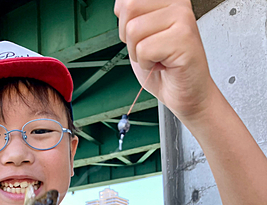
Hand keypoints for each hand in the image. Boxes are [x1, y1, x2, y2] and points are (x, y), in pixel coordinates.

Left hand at [114, 0, 215, 120]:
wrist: (186, 94)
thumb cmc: (165, 69)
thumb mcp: (139, 37)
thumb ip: (130, 16)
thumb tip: (119, 4)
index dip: (124, 24)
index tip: (143, 37)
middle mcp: (177, 3)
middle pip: (129, 8)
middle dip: (129, 38)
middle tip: (148, 50)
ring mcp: (182, 18)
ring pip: (134, 29)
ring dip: (139, 53)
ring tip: (156, 58)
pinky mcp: (183, 38)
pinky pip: (144, 49)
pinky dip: (147, 64)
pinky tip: (163, 65)